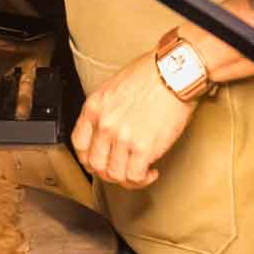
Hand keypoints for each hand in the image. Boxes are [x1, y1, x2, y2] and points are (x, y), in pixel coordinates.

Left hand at [71, 52, 197, 189]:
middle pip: (95, 164)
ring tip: (139, 172)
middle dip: (108, 172)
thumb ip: (106, 110)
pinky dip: (143, 180)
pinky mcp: (144, 148)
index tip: (100, 161)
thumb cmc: (150, 75)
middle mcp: (104, 124)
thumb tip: (107, 132)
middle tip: (122, 170)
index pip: (79, 144)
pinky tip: (151, 172)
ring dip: (127, 179)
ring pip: (114, 174)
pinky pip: (135, 176)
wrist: (174, 74)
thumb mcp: (113, 87)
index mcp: (94, 108)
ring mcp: (123, 137)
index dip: (89, 158)